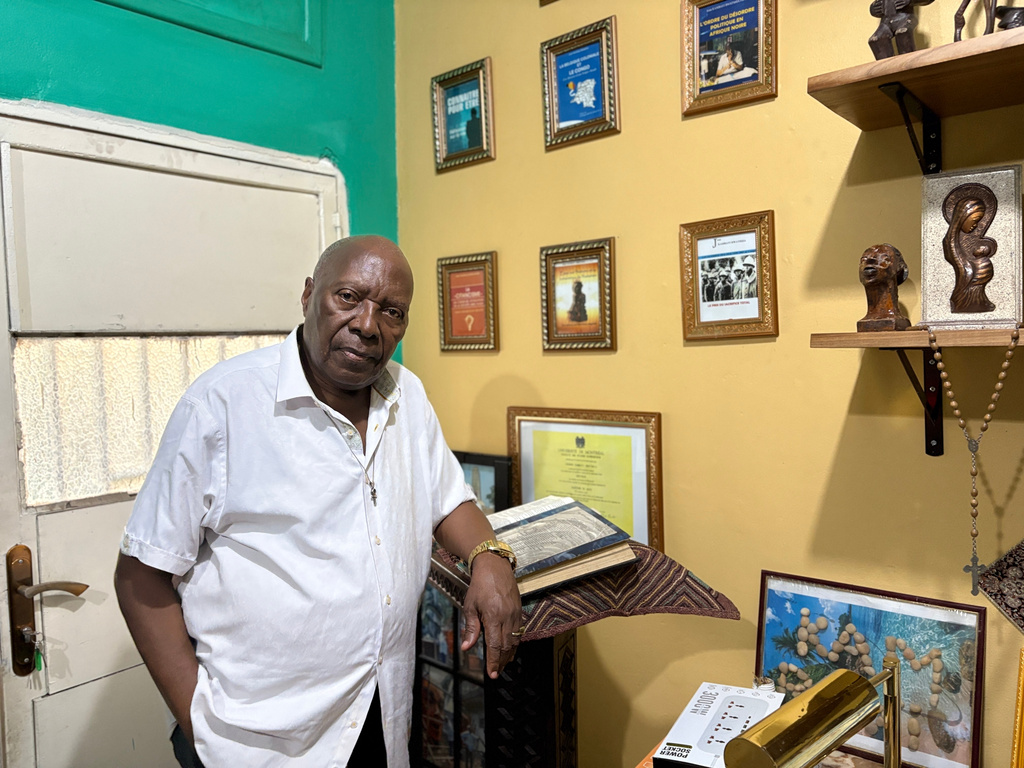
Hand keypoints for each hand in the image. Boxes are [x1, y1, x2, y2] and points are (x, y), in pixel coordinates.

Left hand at [460, 553, 522, 678]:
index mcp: (493, 617)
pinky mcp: (519, 611)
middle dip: (502, 661)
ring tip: (503, 665)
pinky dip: (515, 643)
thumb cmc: (479, 585)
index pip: (494, 645)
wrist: (495, 567)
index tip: (492, 674)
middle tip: (497, 673)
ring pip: (515, 641)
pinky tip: (510, 649)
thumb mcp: (470, 606)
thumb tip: (466, 647)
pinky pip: (519, 632)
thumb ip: (470, 628)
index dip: (493, 661)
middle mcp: (507, 617)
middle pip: (507, 646)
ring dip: (509, 655)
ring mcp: (515, 614)